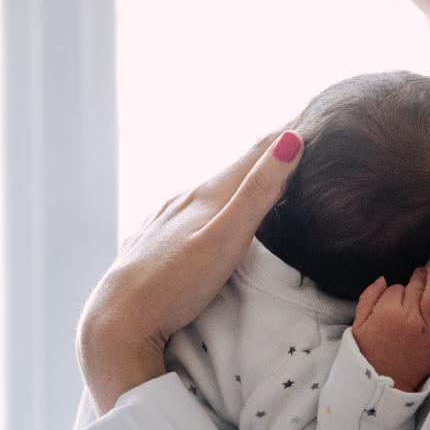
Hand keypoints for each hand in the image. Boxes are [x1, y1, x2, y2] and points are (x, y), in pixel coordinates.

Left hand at [77, 124, 305, 413]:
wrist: (116, 319)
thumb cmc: (174, 284)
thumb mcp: (225, 240)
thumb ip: (258, 194)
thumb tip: (291, 140)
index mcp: (206, 195)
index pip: (256, 153)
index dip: (287, 132)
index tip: (313, 110)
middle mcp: (183, 199)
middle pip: (234, 169)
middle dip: (266, 153)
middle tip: (297, 136)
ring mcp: (164, 219)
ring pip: (210, 190)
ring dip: (238, 179)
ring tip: (260, 172)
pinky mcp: (153, 240)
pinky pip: (190, 210)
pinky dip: (213, 202)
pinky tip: (210, 212)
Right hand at [351, 265, 429, 392]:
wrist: (383, 385)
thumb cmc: (368, 354)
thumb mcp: (359, 325)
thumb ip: (369, 298)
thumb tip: (383, 279)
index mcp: (386, 311)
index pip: (396, 288)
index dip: (397, 290)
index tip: (397, 296)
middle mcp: (408, 316)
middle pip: (417, 286)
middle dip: (420, 276)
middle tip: (422, 272)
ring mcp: (427, 328)